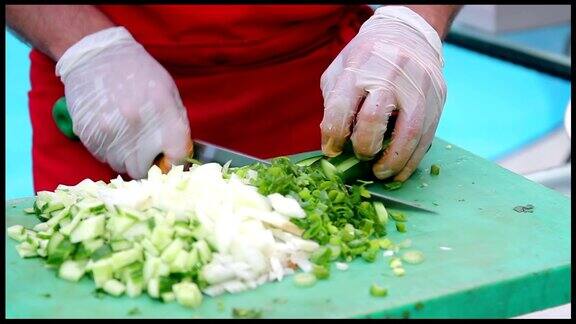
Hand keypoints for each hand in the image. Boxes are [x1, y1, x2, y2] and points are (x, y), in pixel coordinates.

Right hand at [56, 27, 191, 178]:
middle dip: (146, 164)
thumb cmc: (138, 72)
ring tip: (126, 135)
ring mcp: (108, 130)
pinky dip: (108, 150)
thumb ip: (176, 124)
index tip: (170, 160)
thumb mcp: (168, 90)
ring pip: (120, 166)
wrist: (96, 54)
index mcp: (162, 110)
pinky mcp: (87, 133)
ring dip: (125, 157)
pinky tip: (110, 130)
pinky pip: (102, 157)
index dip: (175, 162)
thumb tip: (179, 155)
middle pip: (143, 170)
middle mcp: (135, 123)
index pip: (176, 155)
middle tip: (145, 151)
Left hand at [320, 6, 446, 180]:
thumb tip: (333, 143)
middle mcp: (388, 75)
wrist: (407, 34)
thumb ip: (334, 104)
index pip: (341, 108)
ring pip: (407, 133)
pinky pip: (426, 137)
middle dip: (364, 147)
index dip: (333, 136)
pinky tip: (399, 171)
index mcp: (357, 69)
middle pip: (374, 119)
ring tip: (380, 173)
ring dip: (392, 161)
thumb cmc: (366, 60)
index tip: (332, 150)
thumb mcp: (341, 71)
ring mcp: (416, 88)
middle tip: (360, 156)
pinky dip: (411, 161)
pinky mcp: (436, 99)